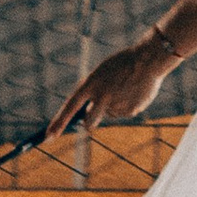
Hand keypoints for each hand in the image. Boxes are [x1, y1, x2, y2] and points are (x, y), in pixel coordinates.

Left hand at [49, 33, 175, 136]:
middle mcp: (101, 96)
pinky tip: (133, 92)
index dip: (58, 123)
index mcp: (91, 83)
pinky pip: (122, 113)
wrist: (148, 59)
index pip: (69, 107)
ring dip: (111, 107)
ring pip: (108, 114)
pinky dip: (126, 105)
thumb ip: (94, 93)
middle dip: (89, 121)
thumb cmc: (121, 64)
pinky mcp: (130, 111)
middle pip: (89, 121)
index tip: (47, 137)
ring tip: (123, 88)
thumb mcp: (101, 75)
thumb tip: (87, 116)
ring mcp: (116, 105)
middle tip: (93, 114)